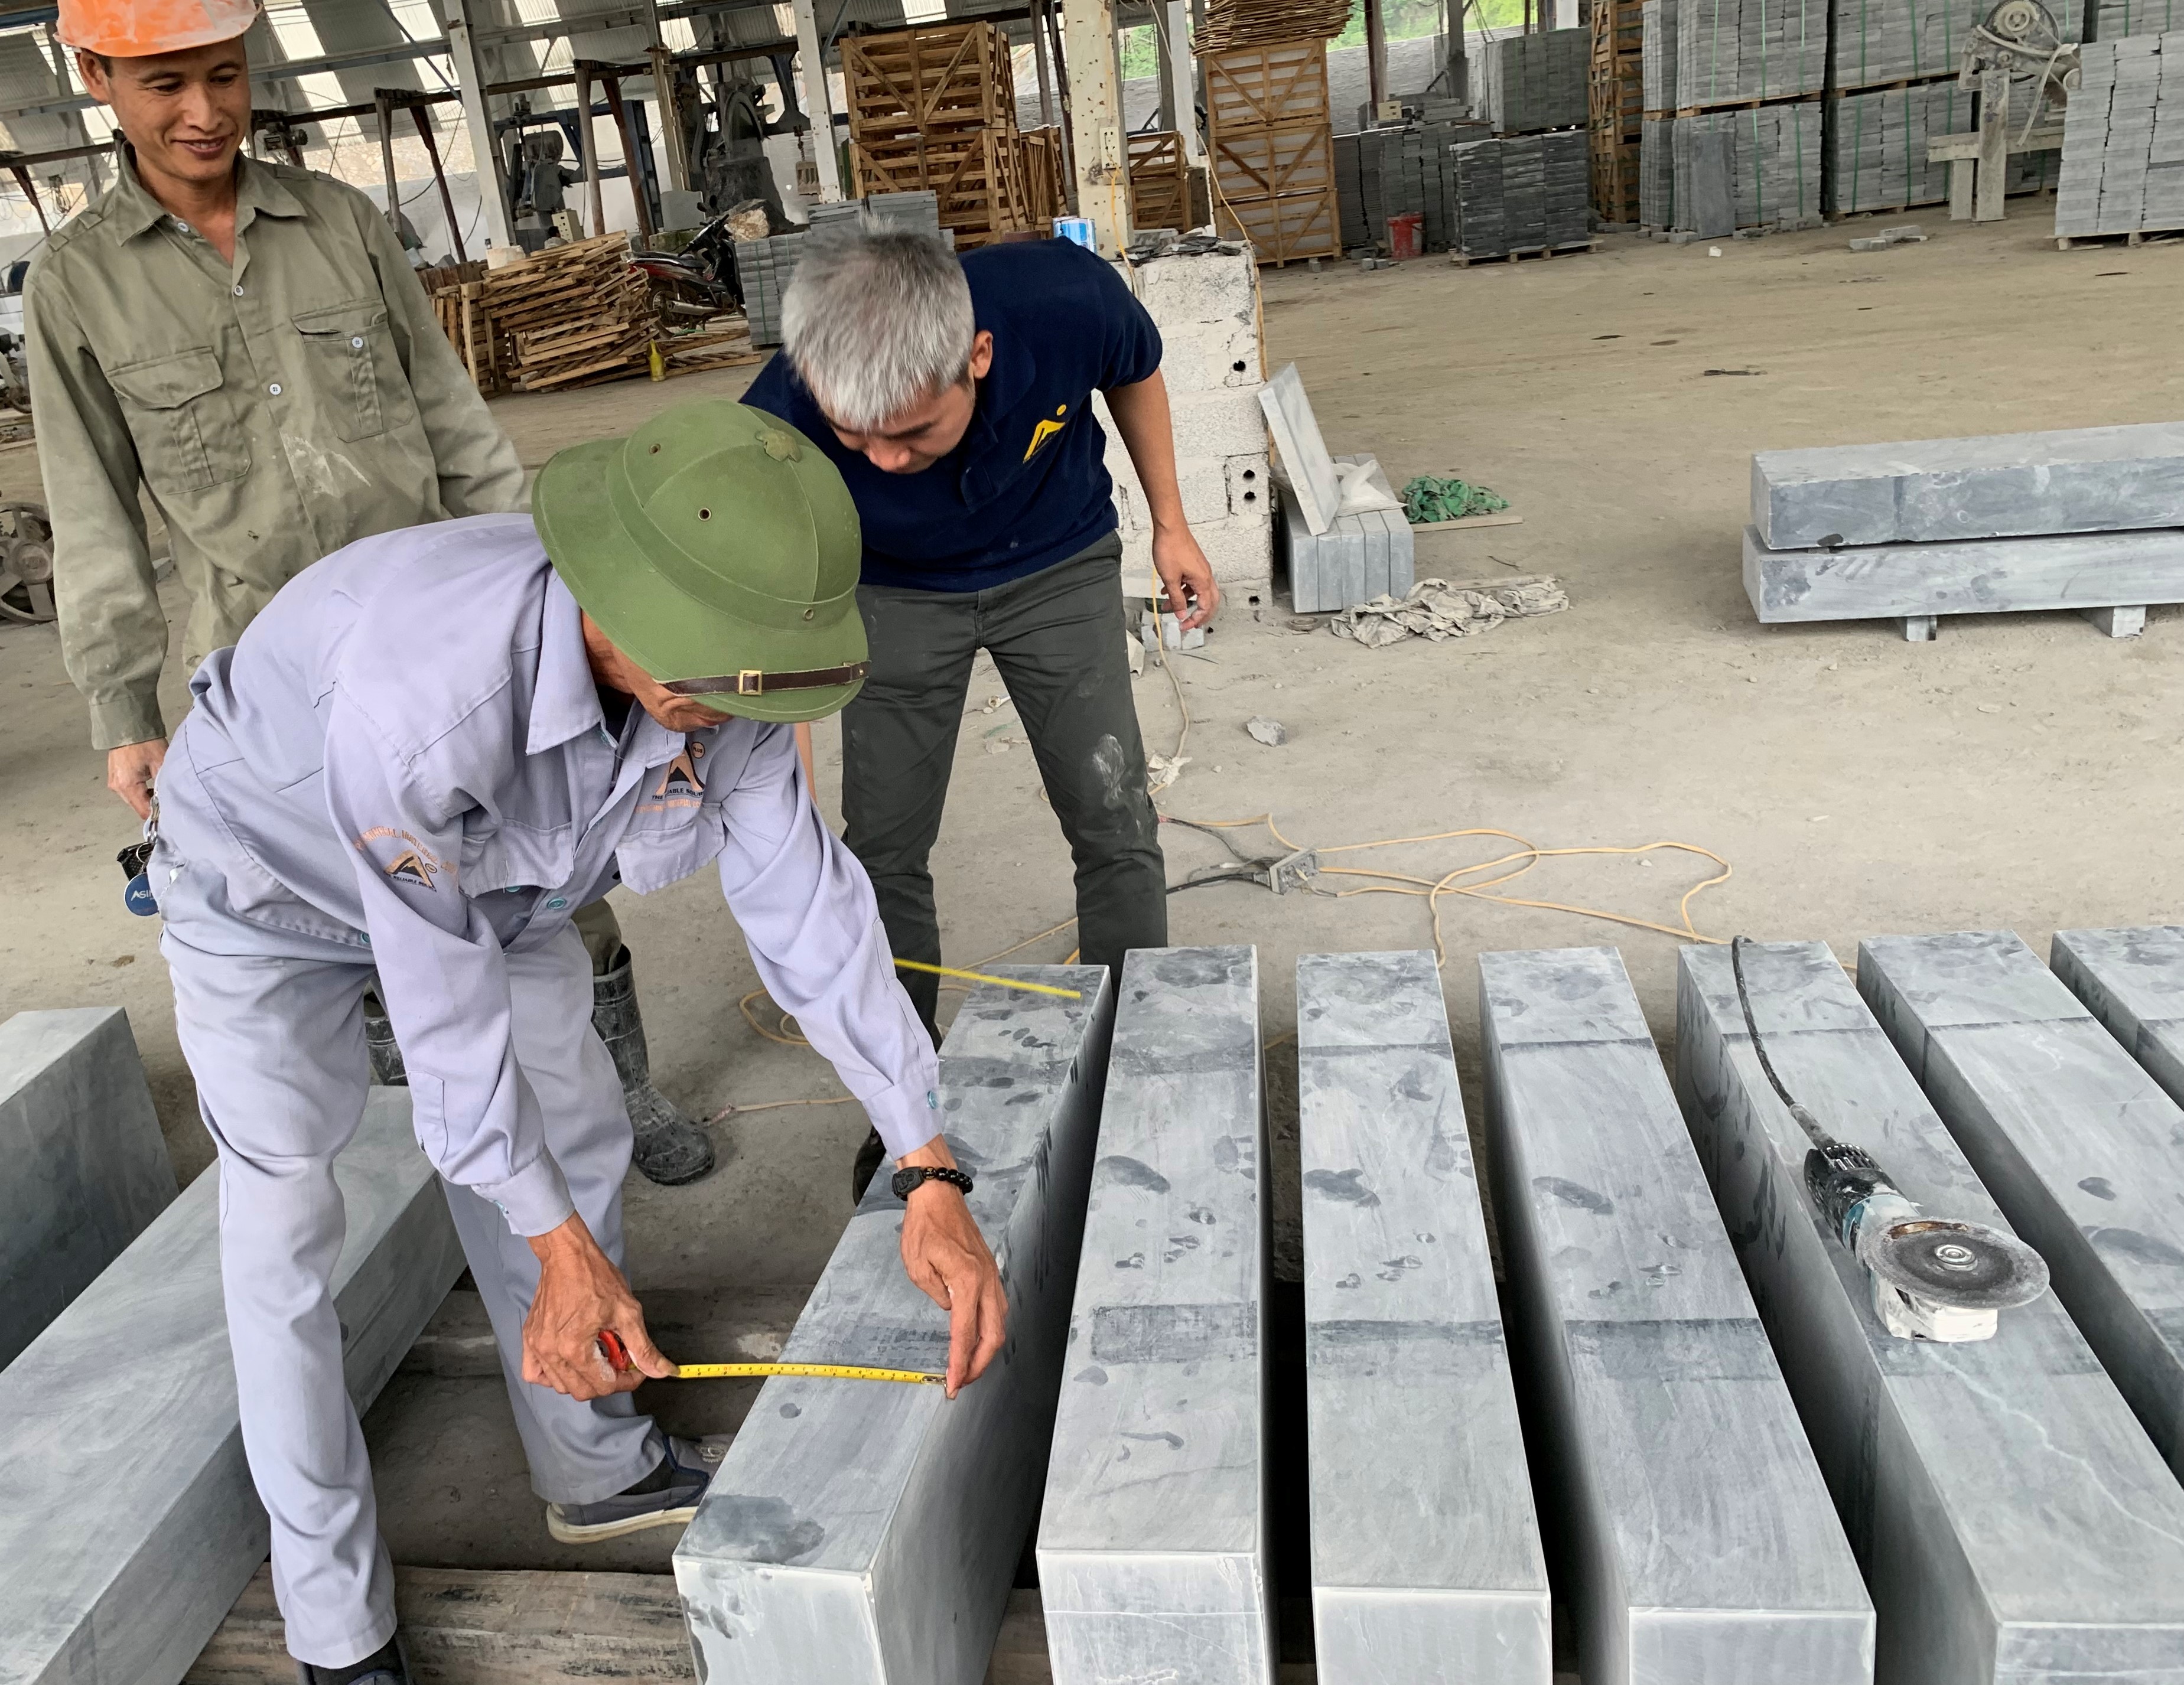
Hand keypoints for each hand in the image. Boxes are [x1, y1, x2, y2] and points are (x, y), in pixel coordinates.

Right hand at [107, 739, 166, 819]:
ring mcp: (114, 782)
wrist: (128, 725)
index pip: (144, 811)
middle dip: (153, 806)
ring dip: (147, 798)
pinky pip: (129, 791)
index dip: (158, 815)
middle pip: (138, 807)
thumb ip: (164, 786)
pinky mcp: (115, 777)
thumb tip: (169, 802)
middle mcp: (117, 787)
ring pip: (134, 799)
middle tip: (169, 800)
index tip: (172, 815)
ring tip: (160, 790)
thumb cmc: (145, 742)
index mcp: (127, 786)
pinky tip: (151, 784)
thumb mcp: (161, 764)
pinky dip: (141, 791)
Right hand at [522, 1212, 675, 1400]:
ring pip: (560, 1385)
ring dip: (582, 1379)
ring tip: (597, 1356)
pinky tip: (569, 1361)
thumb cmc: (596, 1278)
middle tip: (618, 1363)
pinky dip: (553, 1375)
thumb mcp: (628, 1312)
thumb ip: (643, 1348)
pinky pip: (534, 1373)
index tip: (636, 1370)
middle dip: (606, 1381)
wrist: (567, 1256)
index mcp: (574, 1347)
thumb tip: (663, 1371)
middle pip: (581, 1391)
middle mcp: (551, 1352)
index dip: (626, 1381)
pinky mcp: (529, 1339)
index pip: (603, 1385)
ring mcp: (536, 1347)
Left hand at [896, 1136, 1007, 1397]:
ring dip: (986, 1350)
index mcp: (966, 1281)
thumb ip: (935, 1295)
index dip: (959, 1363)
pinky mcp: (990, 1273)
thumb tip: (950, 1312)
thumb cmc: (925, 1227)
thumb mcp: (917, 1265)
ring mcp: (992, 1277)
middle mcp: (986, 1281)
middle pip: (993, 1335)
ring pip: (999, 1324)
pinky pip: (997, 1310)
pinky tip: (976, 1340)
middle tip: (961, 1382)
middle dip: (979, 1365)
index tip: (953, 1384)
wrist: (939, 1197)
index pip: (965, 1333)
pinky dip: (989, 1331)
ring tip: (968, 1367)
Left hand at [1151, 524, 1218, 631]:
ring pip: (1197, 591)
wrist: (1169, 528)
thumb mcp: (1170, 579)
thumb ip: (1176, 599)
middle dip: (1199, 615)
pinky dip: (1182, 590)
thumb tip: (1181, 614)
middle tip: (1190, 624)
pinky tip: (1169, 591)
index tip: (1184, 626)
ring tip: (1169, 606)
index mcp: (1203, 581)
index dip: (1196, 619)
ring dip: (1185, 601)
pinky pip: (1192, 582)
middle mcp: (1205, 575)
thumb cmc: (1171, 548)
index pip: (1205, 607)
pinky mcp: (1194, 564)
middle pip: (1209, 601)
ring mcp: (1200, 569)